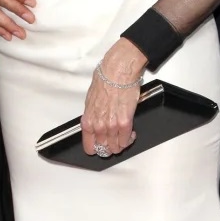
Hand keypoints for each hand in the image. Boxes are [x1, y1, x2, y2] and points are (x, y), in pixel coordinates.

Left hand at [81, 39, 143, 156]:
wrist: (117, 71)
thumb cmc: (105, 79)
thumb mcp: (91, 99)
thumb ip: (94, 114)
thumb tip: (97, 119)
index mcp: (88, 121)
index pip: (90, 147)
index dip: (97, 149)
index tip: (102, 146)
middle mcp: (98, 126)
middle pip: (104, 149)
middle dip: (110, 146)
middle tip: (116, 140)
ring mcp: (111, 126)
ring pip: (116, 147)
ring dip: (121, 144)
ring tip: (125, 136)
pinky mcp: (125, 123)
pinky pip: (126, 140)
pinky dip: (129, 139)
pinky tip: (131, 133)